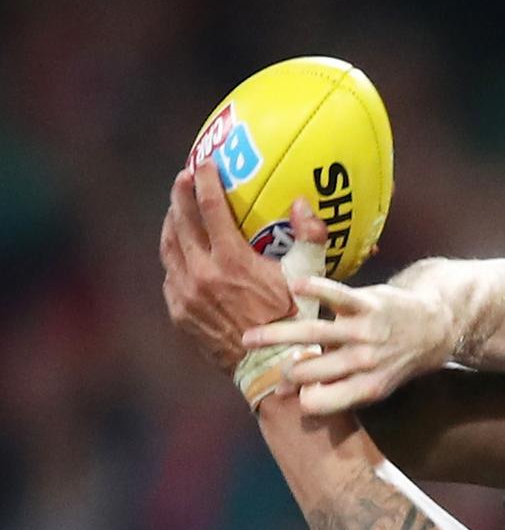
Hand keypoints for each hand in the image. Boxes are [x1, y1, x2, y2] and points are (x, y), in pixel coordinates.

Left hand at [159, 161, 325, 374]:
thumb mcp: (306, 277)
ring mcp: (186, 295)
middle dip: (180, 196)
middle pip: (180, 223)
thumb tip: (303, 203)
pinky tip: (182, 253)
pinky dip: (175, 259)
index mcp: (231, 261)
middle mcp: (202, 275)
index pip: (209, 209)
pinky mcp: (180, 313)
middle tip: (184, 177)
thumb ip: (309, 238)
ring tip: (177, 211)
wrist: (269, 365)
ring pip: (169, 249)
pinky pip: (171, 277)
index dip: (205, 182)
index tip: (204, 163)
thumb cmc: (294, 319)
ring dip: (171, 225)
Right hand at [243, 278, 458, 414]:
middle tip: (265, 362)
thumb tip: (285, 392)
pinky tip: (292, 286)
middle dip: (283, 368)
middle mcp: (365, 362)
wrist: (435, 328)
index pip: (318, 402)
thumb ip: (336, 388)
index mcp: (367, 389)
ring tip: (250, 337)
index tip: (285, 389)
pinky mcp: (368, 303)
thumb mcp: (375, 384)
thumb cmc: (396, 360)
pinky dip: (312, 288)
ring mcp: (366, 332)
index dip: (298, 397)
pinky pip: (334, 294)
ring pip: (312, 334)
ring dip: (276, 335)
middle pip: (308, 370)